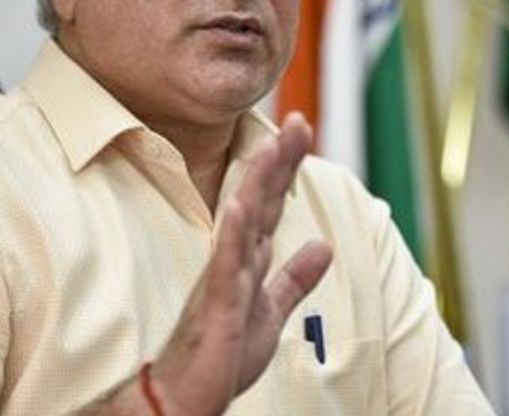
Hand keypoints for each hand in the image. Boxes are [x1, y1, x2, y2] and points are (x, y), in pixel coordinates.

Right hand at [149, 113, 332, 415]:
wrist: (185, 398)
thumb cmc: (222, 354)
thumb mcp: (270, 312)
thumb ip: (294, 278)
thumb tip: (323, 245)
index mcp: (248, 257)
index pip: (271, 201)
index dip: (287, 166)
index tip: (302, 126)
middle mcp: (234, 259)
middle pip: (259, 199)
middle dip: (279, 159)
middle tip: (297, 120)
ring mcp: (222, 279)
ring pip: (241, 222)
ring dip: (256, 183)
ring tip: (271, 147)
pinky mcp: (214, 305)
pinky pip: (222, 266)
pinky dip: (230, 235)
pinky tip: (237, 207)